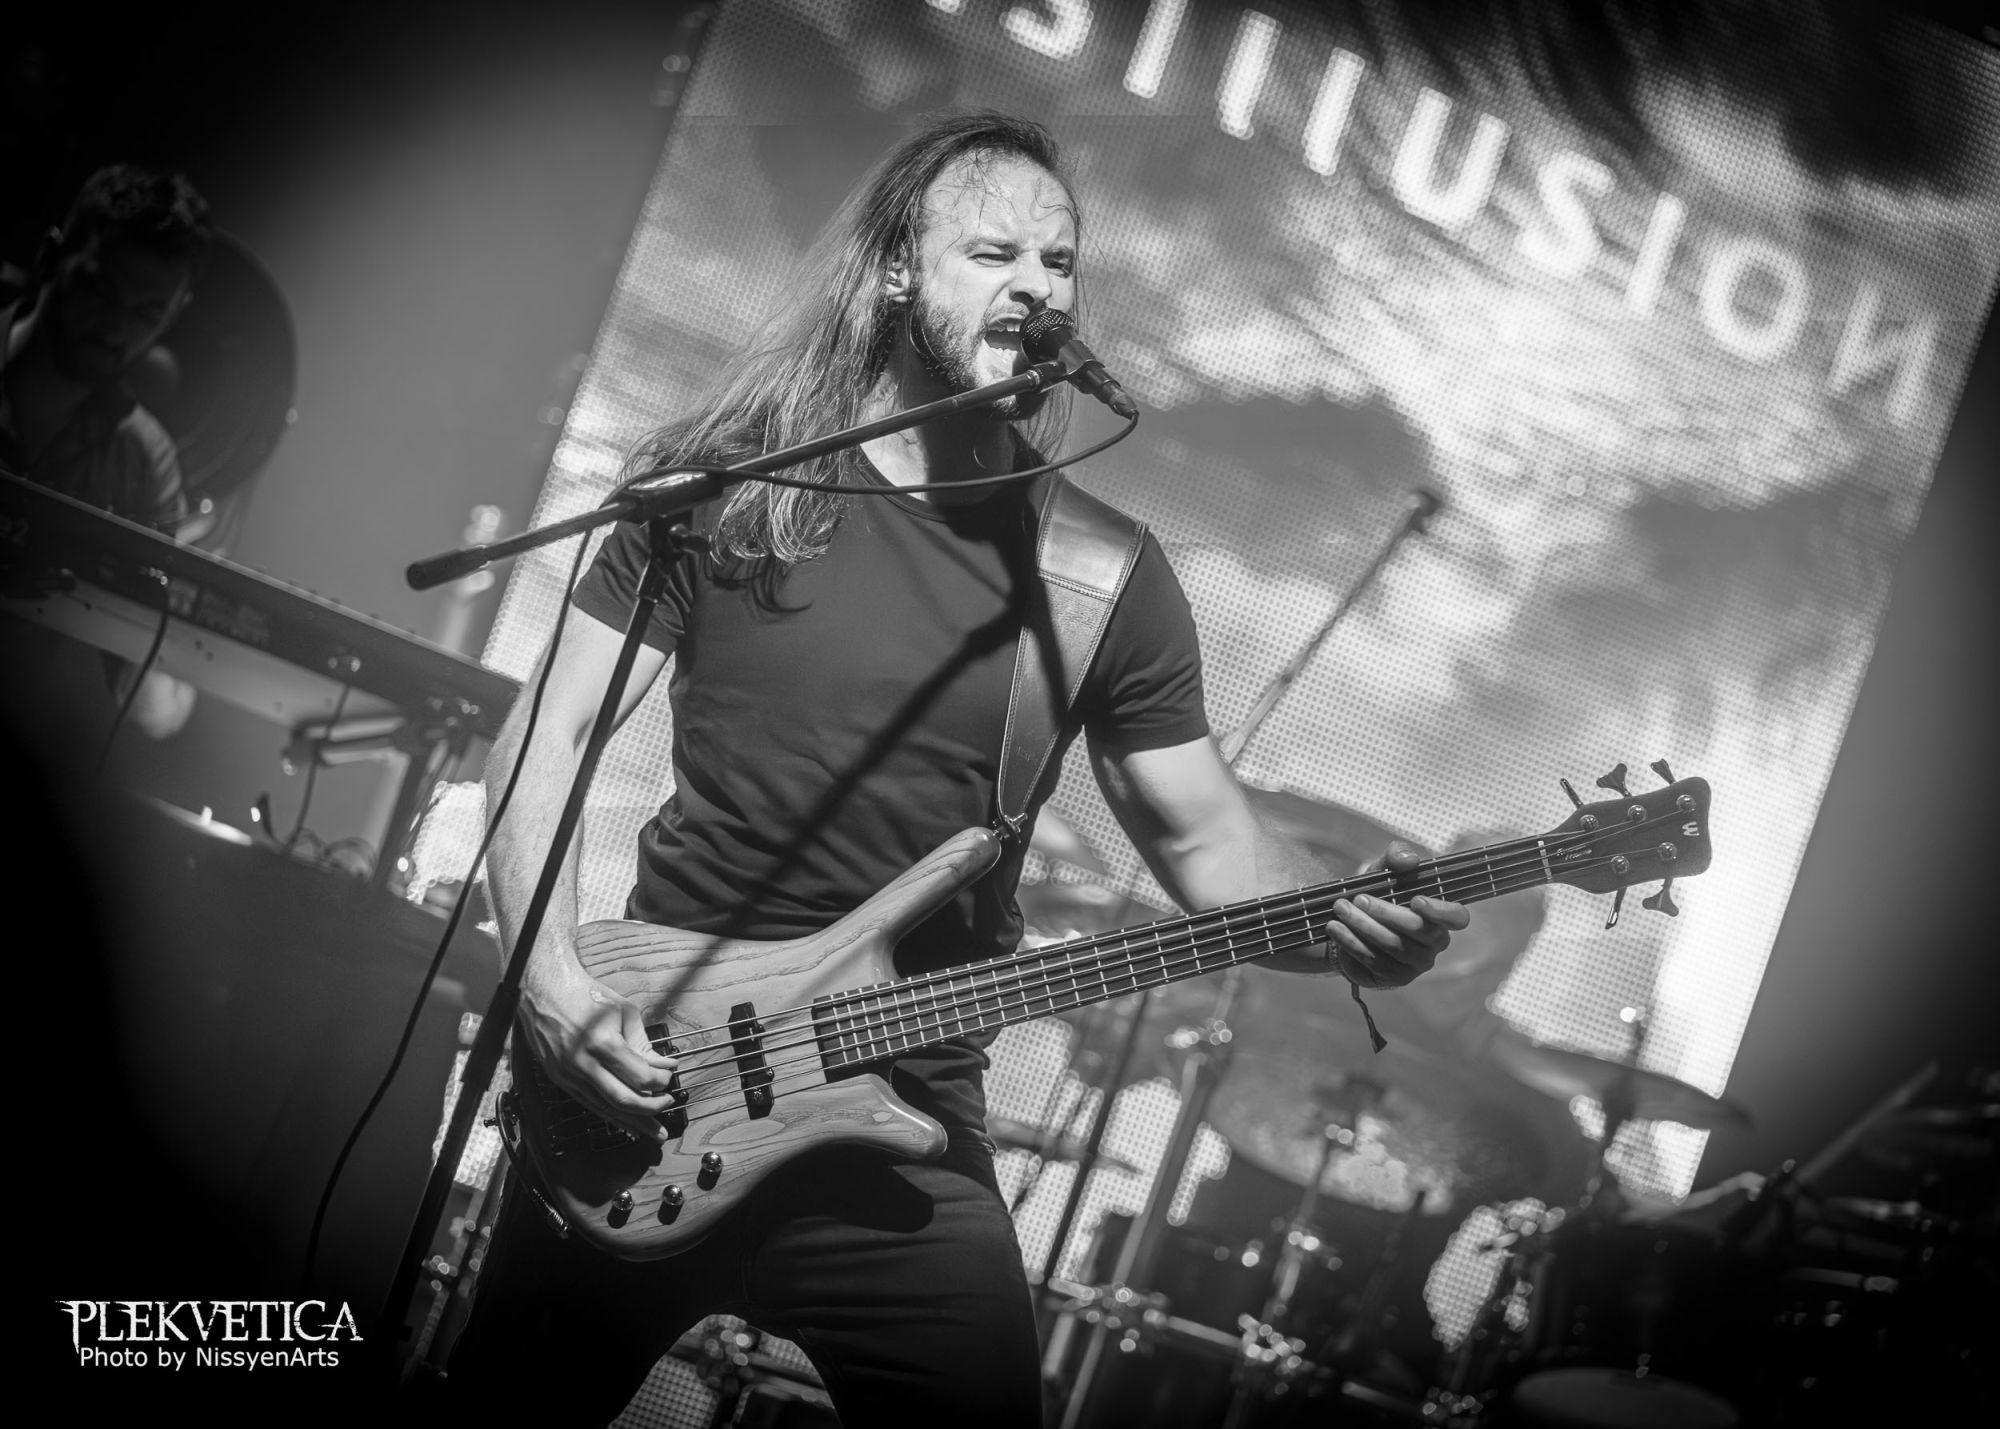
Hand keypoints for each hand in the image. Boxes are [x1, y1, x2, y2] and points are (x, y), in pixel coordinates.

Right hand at [518, 954, 679, 1141]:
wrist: (545, 990)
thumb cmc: (587, 996)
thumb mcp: (624, 1013)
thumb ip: (643, 1044)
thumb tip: (662, 1066)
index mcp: (602, 1043)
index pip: (639, 1077)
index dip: (660, 1081)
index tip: (669, 1076)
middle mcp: (583, 1063)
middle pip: (623, 1100)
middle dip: (650, 1109)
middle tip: (667, 1106)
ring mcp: (568, 1074)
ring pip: (604, 1108)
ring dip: (631, 1122)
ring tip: (652, 1133)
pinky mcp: (559, 1078)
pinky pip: (588, 1103)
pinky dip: (609, 1115)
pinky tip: (625, 1124)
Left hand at [1322, 843, 1468, 987]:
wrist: (1352, 926)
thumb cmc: (1377, 896)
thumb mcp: (1383, 872)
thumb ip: (1396, 858)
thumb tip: (1409, 859)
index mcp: (1440, 916)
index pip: (1457, 917)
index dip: (1440, 911)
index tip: (1416, 900)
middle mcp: (1434, 942)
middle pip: (1417, 929)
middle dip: (1384, 912)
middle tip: (1358, 899)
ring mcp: (1416, 963)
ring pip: (1393, 945)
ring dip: (1363, 925)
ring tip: (1341, 909)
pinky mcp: (1395, 977)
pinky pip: (1374, 960)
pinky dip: (1351, 942)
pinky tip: (1335, 928)